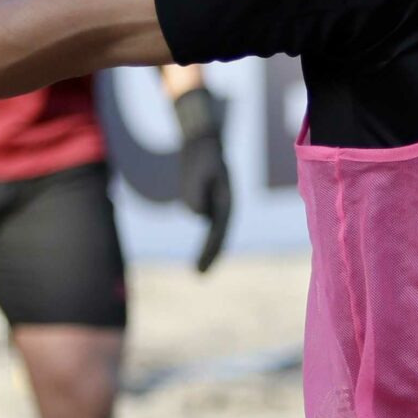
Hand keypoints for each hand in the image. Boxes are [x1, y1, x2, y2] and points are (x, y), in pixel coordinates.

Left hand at [172, 82, 232, 272]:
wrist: (203, 142)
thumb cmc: (203, 157)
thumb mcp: (197, 173)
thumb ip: (195, 196)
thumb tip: (198, 216)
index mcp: (228, 202)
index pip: (218, 232)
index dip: (210, 251)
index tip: (199, 269)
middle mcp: (222, 207)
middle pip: (216, 236)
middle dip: (208, 255)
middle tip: (198, 275)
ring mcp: (213, 206)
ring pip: (195, 212)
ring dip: (191, 194)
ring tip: (195, 174)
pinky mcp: (204, 202)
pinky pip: (192, 206)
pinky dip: (189, 193)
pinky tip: (194, 178)